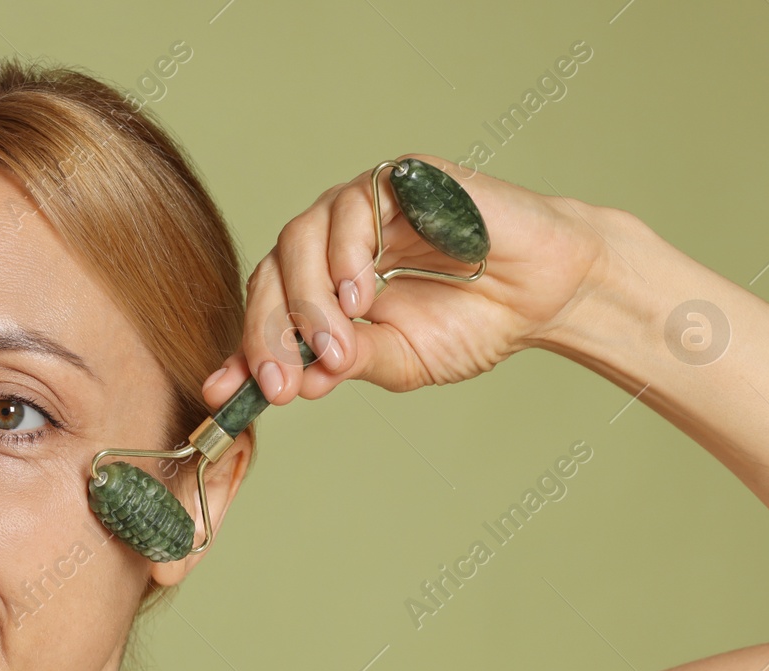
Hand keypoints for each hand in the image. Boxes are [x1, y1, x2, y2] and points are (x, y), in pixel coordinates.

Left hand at [203, 153, 614, 406]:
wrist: (545, 293)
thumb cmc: (474, 322)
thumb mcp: (398, 360)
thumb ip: (345, 364)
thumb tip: (293, 383)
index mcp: (324, 280)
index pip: (268, 307)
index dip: (243, 349)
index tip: (223, 394)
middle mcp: (334, 238)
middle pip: (272, 274)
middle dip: (270, 334)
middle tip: (281, 382)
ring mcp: (363, 205)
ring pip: (299, 240)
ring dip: (308, 302)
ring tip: (338, 347)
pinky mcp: (400, 178)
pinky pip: (352, 208)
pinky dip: (346, 256)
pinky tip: (363, 297)